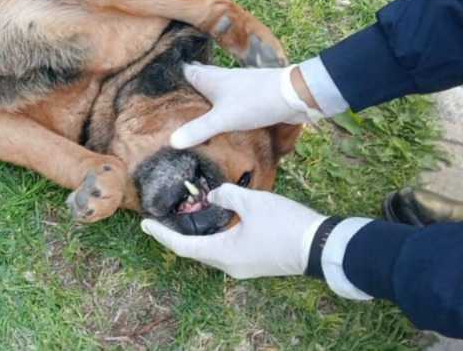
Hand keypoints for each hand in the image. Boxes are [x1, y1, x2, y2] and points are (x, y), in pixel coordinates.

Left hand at [141, 183, 327, 278]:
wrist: (318, 245)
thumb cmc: (284, 224)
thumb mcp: (252, 201)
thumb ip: (227, 195)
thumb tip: (215, 196)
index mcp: (223, 253)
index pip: (182, 246)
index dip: (162, 235)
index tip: (144, 224)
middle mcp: (229, 265)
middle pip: (194, 250)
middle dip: (177, 234)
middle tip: (162, 217)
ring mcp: (243, 267)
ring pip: (210, 251)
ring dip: (196, 235)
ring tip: (185, 216)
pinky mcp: (254, 262)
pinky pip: (225, 250)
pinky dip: (213, 237)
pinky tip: (214, 222)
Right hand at [169, 62, 323, 148]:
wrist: (292, 95)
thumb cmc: (254, 102)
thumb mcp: (222, 119)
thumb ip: (198, 130)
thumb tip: (172, 141)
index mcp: (210, 78)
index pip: (186, 71)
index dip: (173, 74)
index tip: (156, 79)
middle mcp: (221, 76)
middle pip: (200, 76)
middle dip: (188, 83)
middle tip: (173, 94)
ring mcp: (237, 84)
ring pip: (215, 85)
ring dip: (205, 92)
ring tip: (193, 103)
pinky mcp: (250, 93)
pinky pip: (228, 95)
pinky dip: (220, 101)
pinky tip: (220, 111)